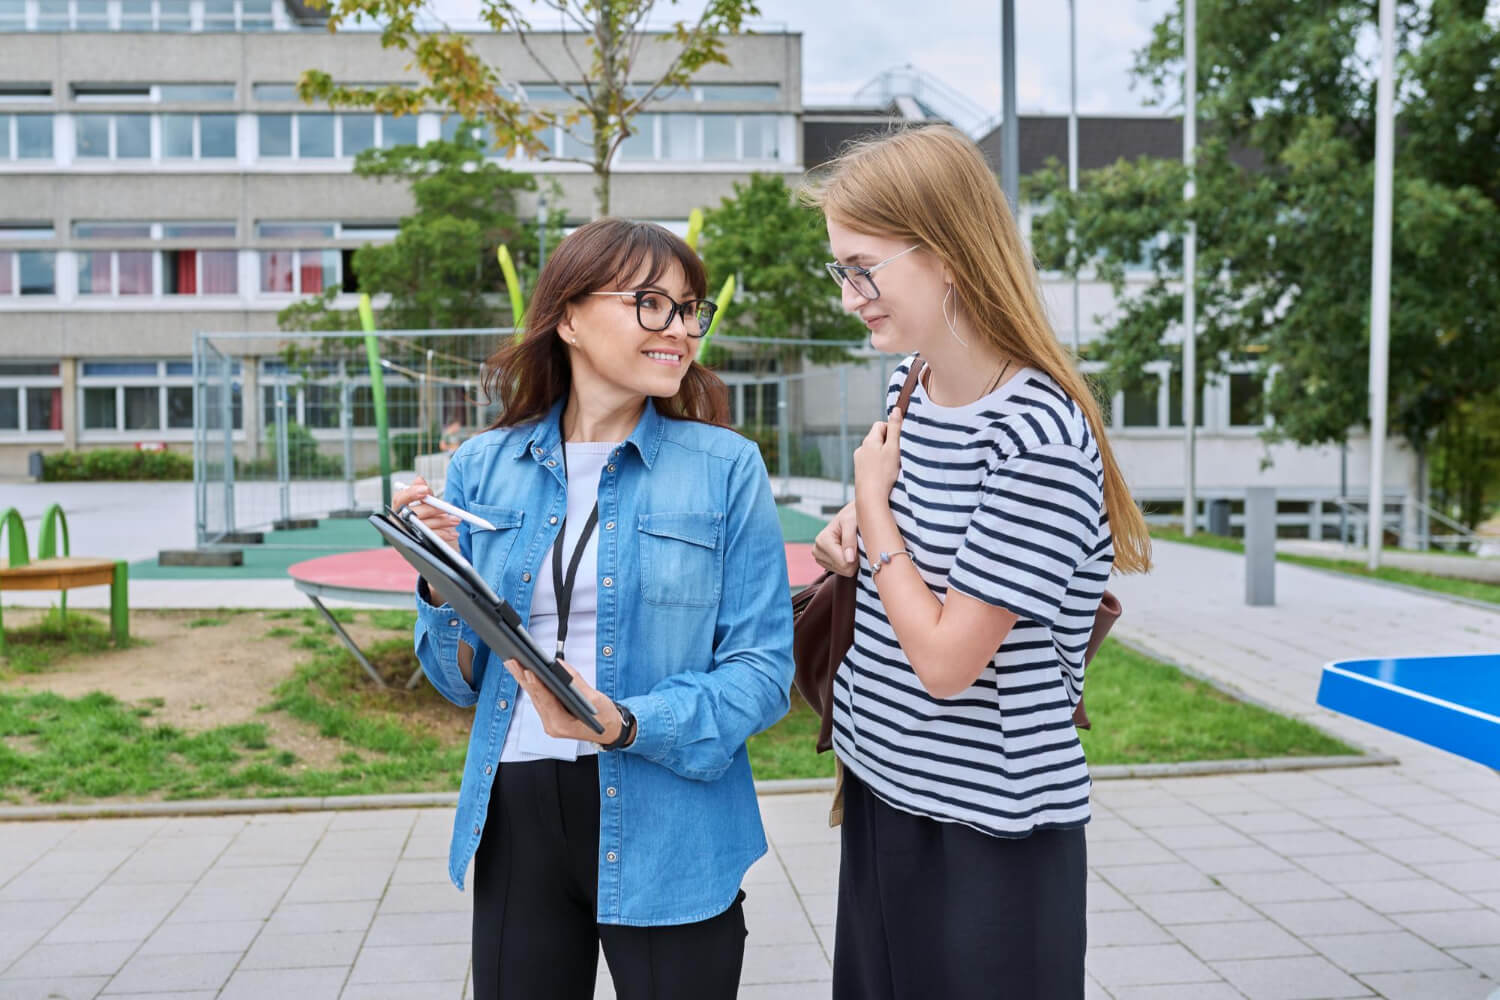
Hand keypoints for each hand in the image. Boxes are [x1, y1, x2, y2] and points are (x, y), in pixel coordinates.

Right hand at [393, 476, 459, 551]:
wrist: (429, 545)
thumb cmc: (425, 521)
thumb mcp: (424, 506)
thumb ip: (422, 494)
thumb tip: (419, 479)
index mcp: (398, 509)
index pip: (399, 498)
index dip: (412, 493)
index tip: (426, 490)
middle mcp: (398, 522)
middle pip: (414, 512)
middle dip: (434, 509)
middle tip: (449, 507)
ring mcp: (405, 534)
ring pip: (424, 526)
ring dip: (443, 521)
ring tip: (456, 520)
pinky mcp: (416, 545)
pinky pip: (430, 539)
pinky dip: (443, 535)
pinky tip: (452, 533)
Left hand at [502, 657, 628, 746]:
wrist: (611, 731)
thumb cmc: (605, 719)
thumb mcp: (595, 700)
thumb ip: (576, 682)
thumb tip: (560, 666)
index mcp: (562, 725)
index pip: (546, 701)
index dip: (537, 685)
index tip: (528, 671)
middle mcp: (552, 725)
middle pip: (535, 698)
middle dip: (524, 678)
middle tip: (512, 661)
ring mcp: (550, 721)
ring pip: (535, 697)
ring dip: (524, 680)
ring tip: (514, 663)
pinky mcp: (551, 715)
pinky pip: (539, 698)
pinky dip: (533, 684)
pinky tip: (524, 673)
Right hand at [813, 501, 858, 576]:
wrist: (850, 514)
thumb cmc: (852, 515)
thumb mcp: (852, 521)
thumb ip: (850, 539)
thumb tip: (849, 560)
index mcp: (822, 540)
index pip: (844, 563)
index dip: (857, 556)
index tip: (859, 543)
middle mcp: (817, 550)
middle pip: (844, 569)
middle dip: (854, 559)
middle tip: (856, 544)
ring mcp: (819, 557)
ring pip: (844, 572)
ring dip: (852, 561)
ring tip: (852, 546)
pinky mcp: (824, 562)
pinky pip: (842, 572)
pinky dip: (849, 563)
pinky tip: (848, 551)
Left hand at [853, 409, 902, 506]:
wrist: (870, 498)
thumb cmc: (884, 473)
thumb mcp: (894, 448)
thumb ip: (895, 428)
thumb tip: (896, 409)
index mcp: (869, 441)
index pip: (880, 425)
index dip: (891, 430)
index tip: (899, 442)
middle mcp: (861, 449)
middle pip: (876, 438)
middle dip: (888, 443)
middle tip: (897, 455)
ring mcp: (858, 461)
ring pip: (874, 451)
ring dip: (883, 455)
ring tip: (891, 467)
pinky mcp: (859, 472)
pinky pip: (870, 463)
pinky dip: (878, 465)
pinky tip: (884, 475)